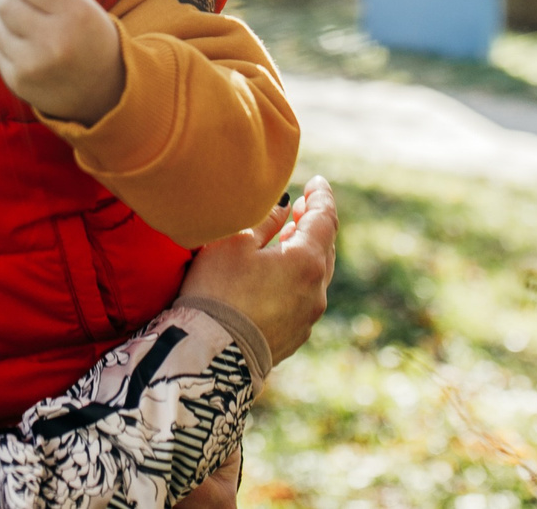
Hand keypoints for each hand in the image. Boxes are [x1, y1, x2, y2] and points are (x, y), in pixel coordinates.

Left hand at [0, 0, 124, 124]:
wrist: (105, 90)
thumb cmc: (89, 34)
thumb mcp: (80, 0)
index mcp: (76, 13)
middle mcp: (56, 41)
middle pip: (6, 1)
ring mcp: (35, 65)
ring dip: (5, 19)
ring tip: (27, 26)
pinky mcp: (19, 82)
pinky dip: (6, 43)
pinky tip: (28, 49)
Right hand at [180, 176, 337, 368]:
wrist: (211, 354)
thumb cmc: (218, 290)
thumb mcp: (234, 243)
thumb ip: (265, 221)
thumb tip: (284, 206)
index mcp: (306, 261)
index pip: (325, 219)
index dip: (321, 196)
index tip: (316, 182)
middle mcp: (316, 290)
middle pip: (325, 247)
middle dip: (315, 223)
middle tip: (301, 207)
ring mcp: (308, 316)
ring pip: (317, 274)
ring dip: (307, 251)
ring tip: (290, 236)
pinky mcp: (295, 335)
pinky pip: (305, 297)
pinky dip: (299, 277)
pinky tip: (280, 274)